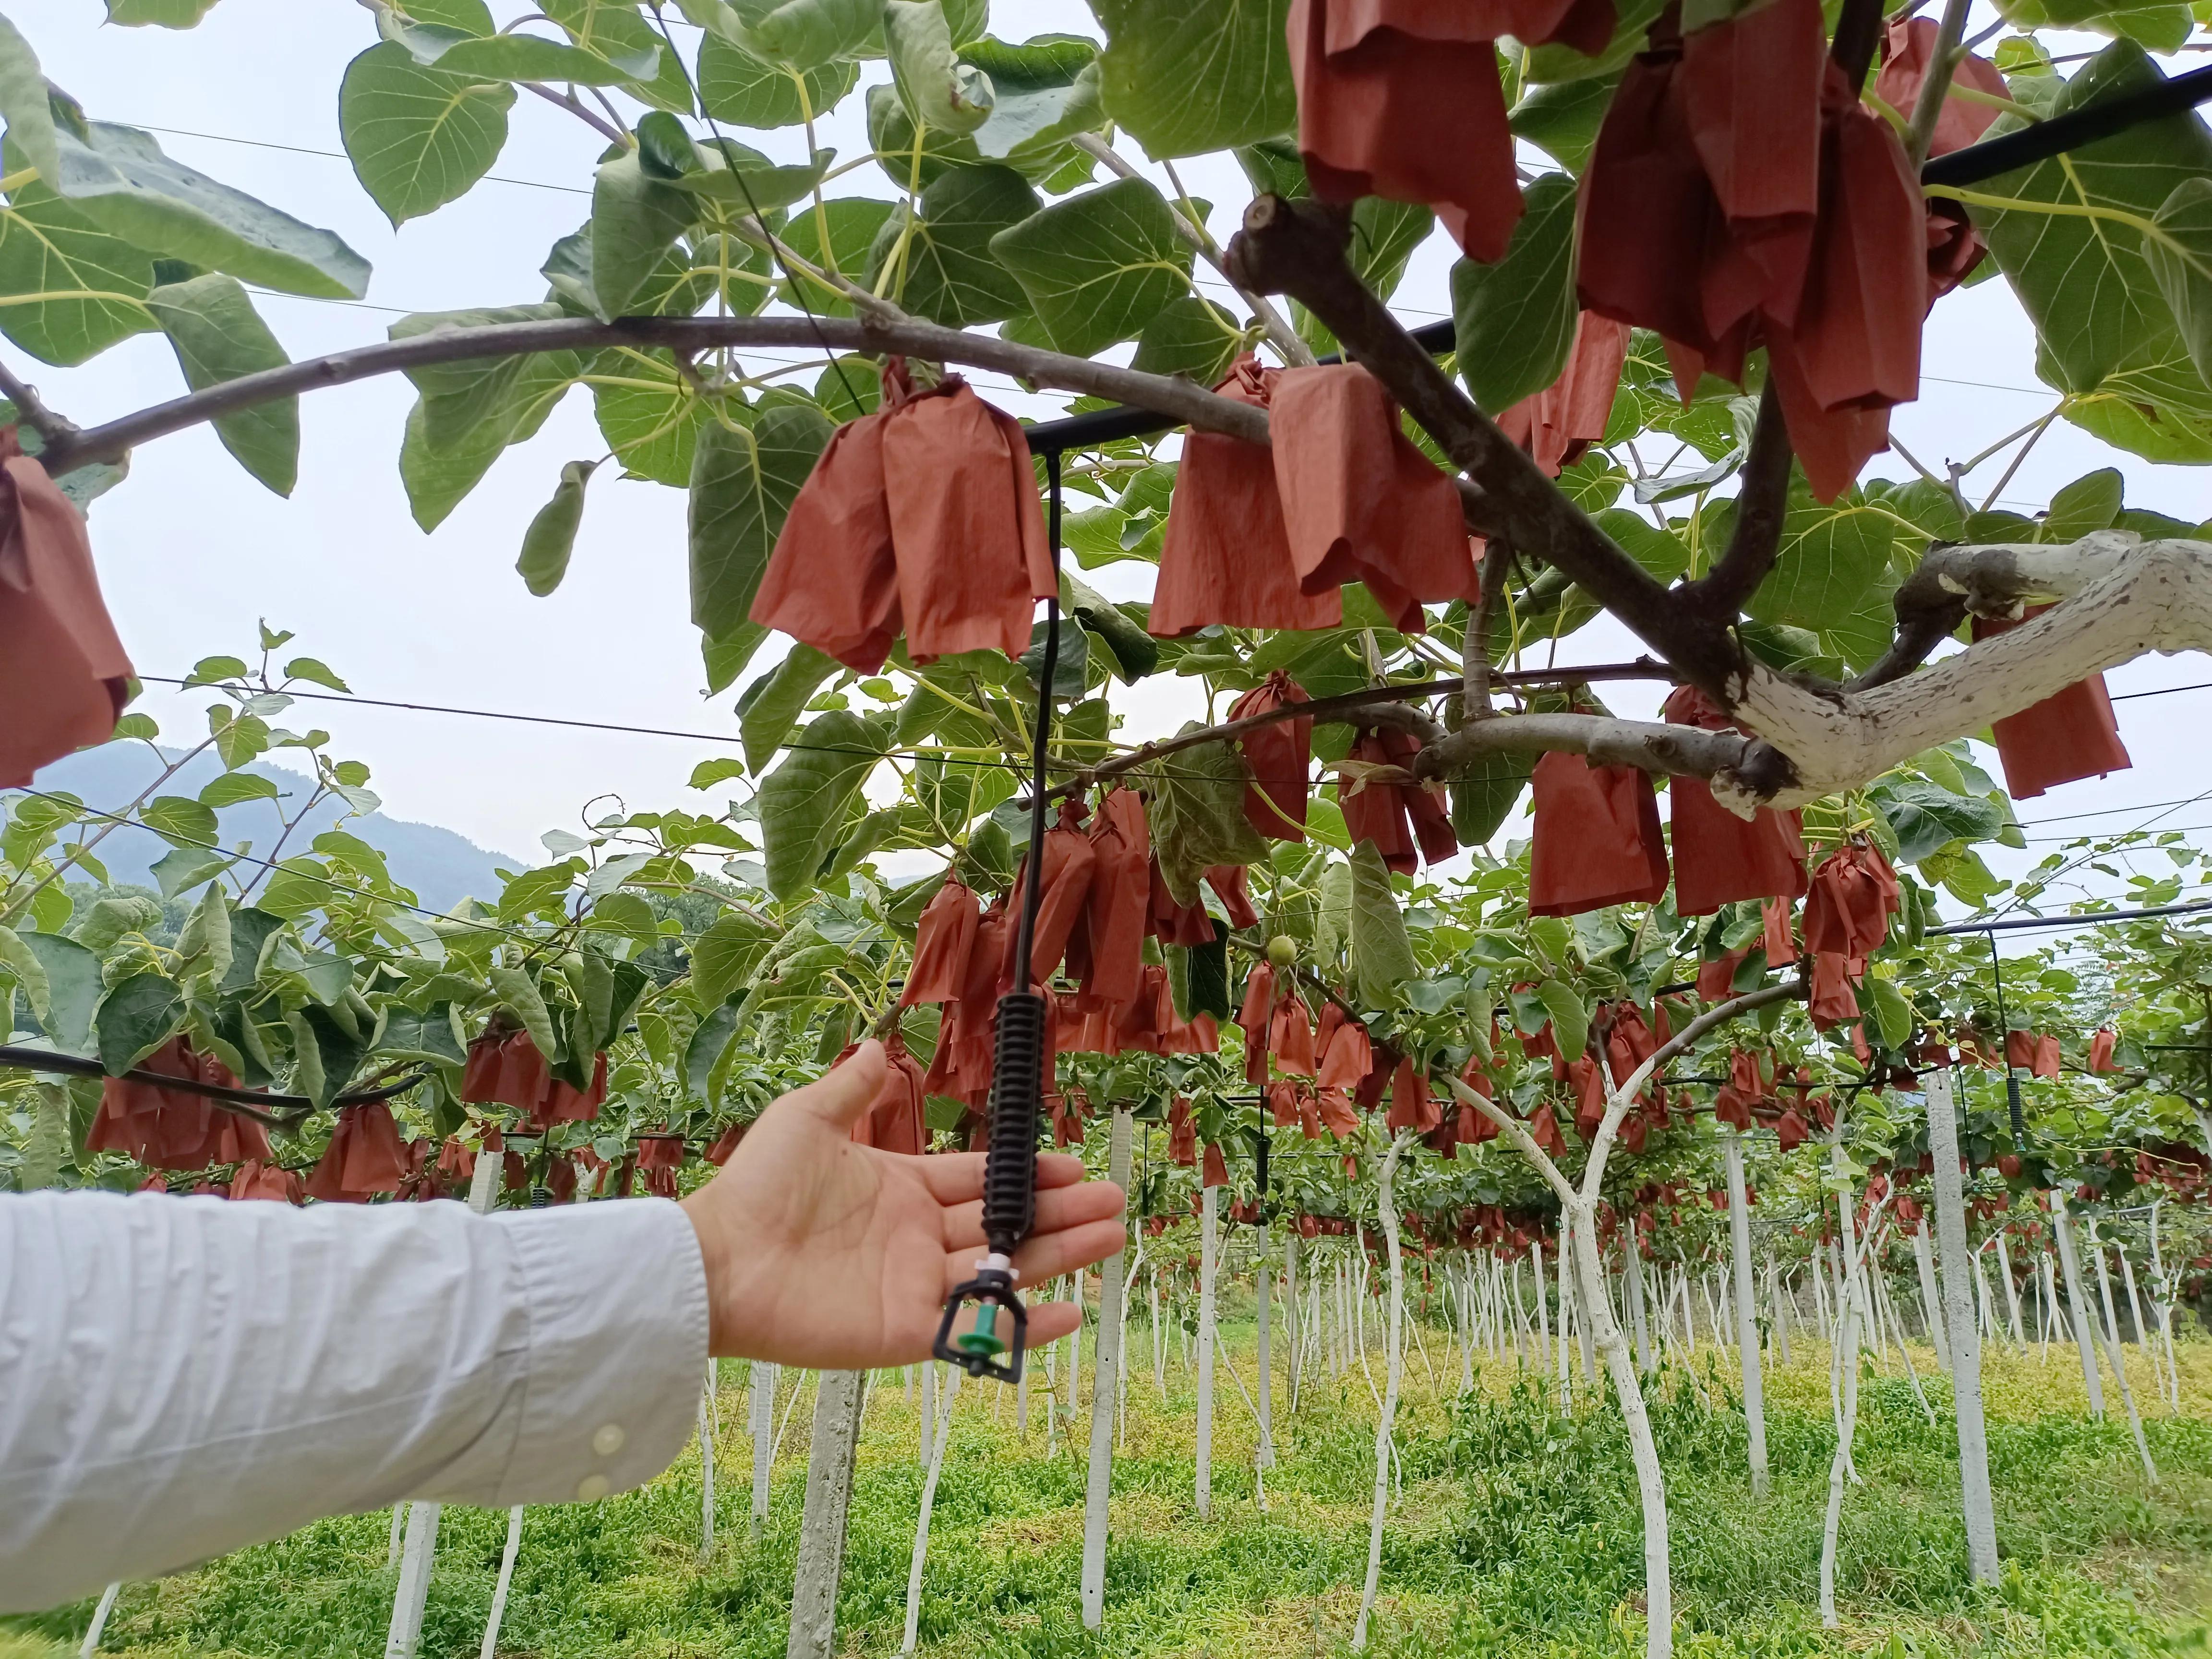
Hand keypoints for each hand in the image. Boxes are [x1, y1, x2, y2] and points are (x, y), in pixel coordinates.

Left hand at [680, 1039, 1125, 1367]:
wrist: (718, 1259)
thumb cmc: (756, 1188)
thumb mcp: (807, 1118)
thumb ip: (849, 1089)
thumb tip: (872, 1048)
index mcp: (901, 1191)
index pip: (980, 1181)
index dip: (1027, 1175)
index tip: (1071, 1165)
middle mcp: (917, 1239)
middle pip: (1005, 1224)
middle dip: (1060, 1213)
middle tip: (1113, 1200)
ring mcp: (915, 1287)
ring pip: (1004, 1269)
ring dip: (1060, 1255)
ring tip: (1111, 1235)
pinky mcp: (905, 1330)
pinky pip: (974, 1327)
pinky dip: (1024, 1325)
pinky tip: (1072, 1314)